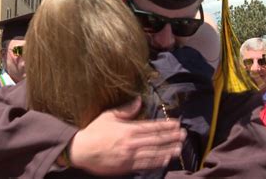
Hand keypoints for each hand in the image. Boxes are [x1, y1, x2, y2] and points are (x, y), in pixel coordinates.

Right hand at [69, 97, 185, 174]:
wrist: (81, 151)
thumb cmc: (94, 131)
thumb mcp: (109, 115)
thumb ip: (126, 109)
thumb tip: (139, 100)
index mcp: (129, 129)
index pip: (152, 127)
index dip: (166, 125)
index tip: (177, 123)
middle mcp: (132, 143)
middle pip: (156, 140)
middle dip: (172, 137)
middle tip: (184, 135)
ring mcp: (130, 156)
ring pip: (154, 153)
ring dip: (168, 150)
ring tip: (180, 148)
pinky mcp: (126, 167)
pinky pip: (145, 164)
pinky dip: (157, 162)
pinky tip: (166, 160)